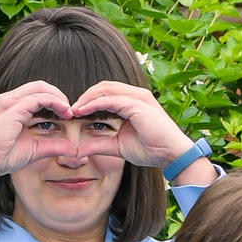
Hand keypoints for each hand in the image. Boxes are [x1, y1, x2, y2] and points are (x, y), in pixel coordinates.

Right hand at [0, 82, 86, 179]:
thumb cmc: (0, 157)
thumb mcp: (33, 150)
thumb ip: (52, 146)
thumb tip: (73, 149)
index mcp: (9, 106)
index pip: (35, 93)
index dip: (53, 100)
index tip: (66, 114)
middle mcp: (8, 99)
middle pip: (39, 86)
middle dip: (58, 95)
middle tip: (70, 110)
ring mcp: (9, 102)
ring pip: (40, 88)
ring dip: (58, 97)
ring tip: (69, 111)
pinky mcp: (13, 109)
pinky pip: (39, 98)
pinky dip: (54, 102)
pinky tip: (64, 111)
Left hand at [68, 82, 192, 168]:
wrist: (171, 155)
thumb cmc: (151, 149)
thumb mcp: (119, 146)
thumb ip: (100, 144)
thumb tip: (79, 149)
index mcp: (133, 101)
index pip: (106, 93)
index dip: (89, 100)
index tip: (74, 112)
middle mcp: (136, 95)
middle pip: (104, 87)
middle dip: (85, 96)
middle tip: (70, 109)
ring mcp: (137, 98)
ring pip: (105, 90)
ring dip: (87, 98)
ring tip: (74, 109)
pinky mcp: (137, 105)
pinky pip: (110, 100)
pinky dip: (94, 104)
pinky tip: (83, 111)